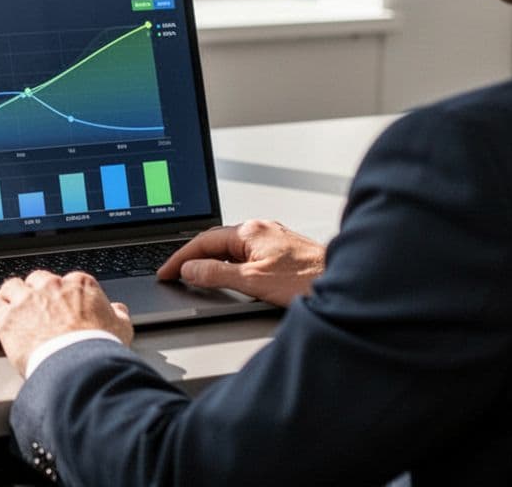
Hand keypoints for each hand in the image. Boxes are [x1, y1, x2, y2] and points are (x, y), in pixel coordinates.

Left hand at [0, 270, 133, 375]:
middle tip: (35, 306)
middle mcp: (52, 287)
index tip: (60, 304)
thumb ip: (117, 315)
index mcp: (79, 285)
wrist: (79, 366)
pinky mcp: (8, 318)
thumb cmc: (98, 348)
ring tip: (10, 306)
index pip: (67, 280)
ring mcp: (28, 300)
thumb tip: (118, 310)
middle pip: (37, 280)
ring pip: (12, 287)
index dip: (61, 293)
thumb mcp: (120, 328)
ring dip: (10, 296)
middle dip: (35, 291)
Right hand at [156, 219, 325, 306]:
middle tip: (174, 273)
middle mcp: (260, 229)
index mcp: (249, 231)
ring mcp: (272, 237)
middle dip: (192, 256)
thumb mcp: (253, 281)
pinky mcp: (282, 248)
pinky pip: (245, 251)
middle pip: (215, 240)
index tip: (166, 271)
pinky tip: (228, 273)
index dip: (180, 258)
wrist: (344, 282)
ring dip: (210, 259)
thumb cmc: (307, 280)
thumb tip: (190, 269)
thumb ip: (217, 274)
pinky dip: (228, 261)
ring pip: (231, 246)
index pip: (203, 241)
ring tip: (194, 274)